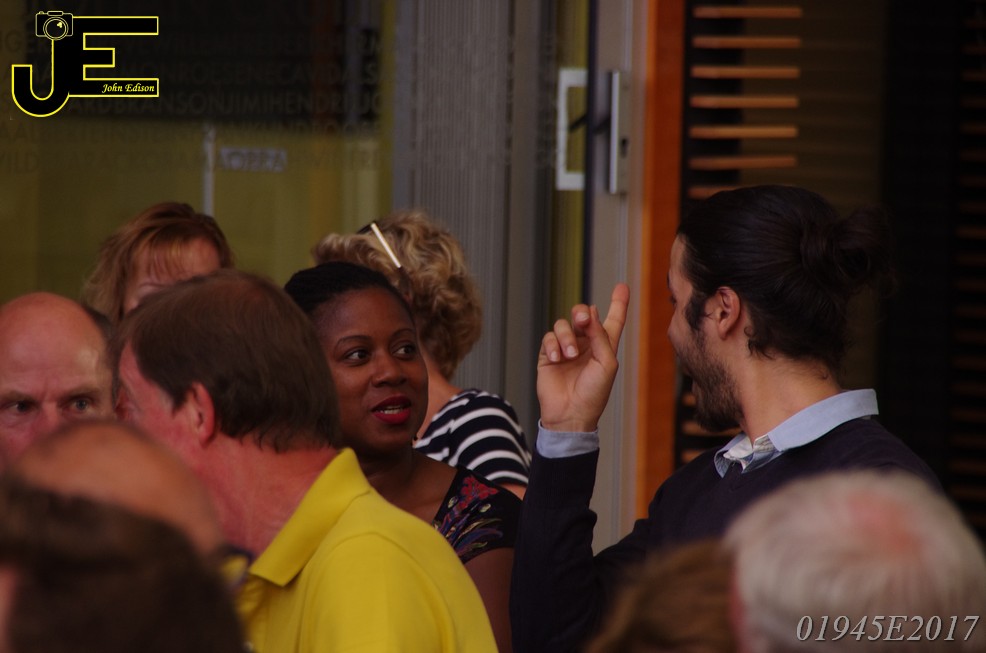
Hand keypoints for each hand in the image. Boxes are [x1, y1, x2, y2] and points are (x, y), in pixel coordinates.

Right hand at [537, 283, 629, 432]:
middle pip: (583, 315)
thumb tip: (589, 313)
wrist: (571, 414)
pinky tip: (557, 359)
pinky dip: (553, 346)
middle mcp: (586, 344)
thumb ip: (600, 337)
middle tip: (582, 320)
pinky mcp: (549, 355)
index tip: (622, 287)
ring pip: (563, 325)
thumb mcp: (606, 364)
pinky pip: (549, 338)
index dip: (618, 303)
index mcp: (604, 346)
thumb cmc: (594, 394)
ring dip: (566, 336)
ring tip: (569, 354)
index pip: (613, 320)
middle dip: (581, 312)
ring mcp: (566, 348)